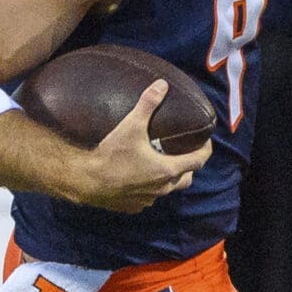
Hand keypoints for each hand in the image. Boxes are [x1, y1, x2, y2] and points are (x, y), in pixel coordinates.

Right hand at [66, 79, 209, 213]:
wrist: (87, 182)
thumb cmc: (112, 154)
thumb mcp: (131, 126)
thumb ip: (147, 104)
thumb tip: (161, 85)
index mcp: (167, 169)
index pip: (198, 161)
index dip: (205, 149)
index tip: (205, 141)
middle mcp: (162, 188)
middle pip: (186, 178)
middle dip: (188, 166)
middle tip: (182, 153)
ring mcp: (148, 199)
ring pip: (166, 189)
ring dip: (167, 178)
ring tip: (159, 164)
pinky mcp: (133, 206)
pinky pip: (148, 198)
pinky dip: (148, 188)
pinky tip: (138, 178)